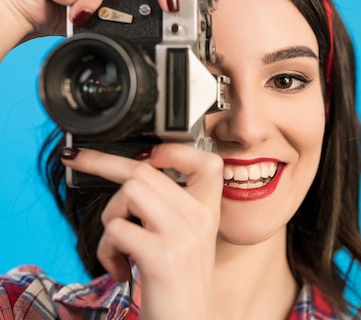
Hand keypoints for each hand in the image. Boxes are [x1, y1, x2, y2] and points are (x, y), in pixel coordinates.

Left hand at [61, 144, 223, 319]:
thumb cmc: (179, 286)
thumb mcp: (186, 240)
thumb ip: (171, 209)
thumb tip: (132, 175)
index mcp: (209, 212)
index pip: (206, 161)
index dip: (172, 150)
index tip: (142, 154)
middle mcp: (200, 218)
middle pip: (146, 171)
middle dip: (102, 163)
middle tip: (76, 159)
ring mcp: (183, 235)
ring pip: (130, 191)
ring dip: (109, 215)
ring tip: (117, 244)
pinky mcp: (162, 256)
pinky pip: (116, 230)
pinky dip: (105, 250)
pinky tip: (118, 269)